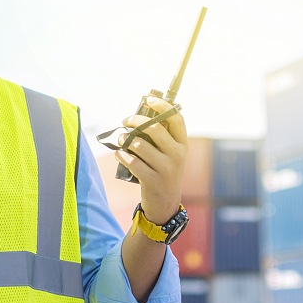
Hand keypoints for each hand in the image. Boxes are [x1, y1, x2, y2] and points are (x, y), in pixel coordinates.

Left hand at [117, 95, 187, 224]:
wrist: (165, 204)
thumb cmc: (163, 171)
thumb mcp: (170, 154)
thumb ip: (161, 136)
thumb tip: (142, 113)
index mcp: (182, 144)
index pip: (176, 118)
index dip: (162, 105)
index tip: (149, 98)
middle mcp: (177, 155)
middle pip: (154, 128)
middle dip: (135, 120)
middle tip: (126, 121)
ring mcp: (166, 168)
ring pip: (139, 144)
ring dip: (125, 139)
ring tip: (121, 139)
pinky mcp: (152, 180)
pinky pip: (132, 161)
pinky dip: (122, 155)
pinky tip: (120, 153)